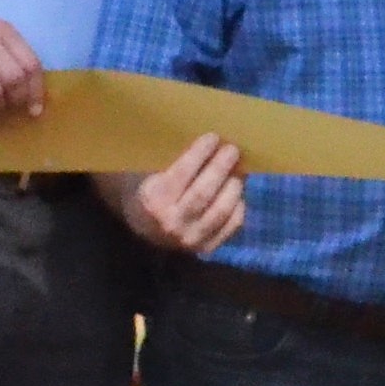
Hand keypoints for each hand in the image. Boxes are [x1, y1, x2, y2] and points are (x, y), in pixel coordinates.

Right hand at [118, 134, 247, 258]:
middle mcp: (171, 222)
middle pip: (204, 192)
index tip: (213, 137)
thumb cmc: (152, 192)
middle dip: (221, 167)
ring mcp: (190, 239)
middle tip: (232, 150)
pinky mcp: (206, 248)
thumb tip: (211, 142)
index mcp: (152, 200)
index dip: (200, 153)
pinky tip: (238, 191)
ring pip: (221, 210)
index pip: (181, 173)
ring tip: (239, 170)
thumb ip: (175, 163)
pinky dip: (239, 206)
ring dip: (234, 186)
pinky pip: (231, 225)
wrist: (145, 230)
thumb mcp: (152, 176)